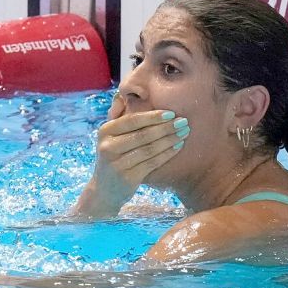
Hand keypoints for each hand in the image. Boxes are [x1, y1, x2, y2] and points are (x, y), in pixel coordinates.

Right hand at [70, 93, 189, 218]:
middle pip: (143, 134)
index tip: (171, 113)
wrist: (104, 190)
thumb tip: (132, 97)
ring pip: (149, 149)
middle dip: (166, 128)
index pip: (132, 120)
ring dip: (169, 140)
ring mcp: (117, 163)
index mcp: (105, 131)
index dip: (153, 116)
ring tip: (184, 133)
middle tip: (183, 122)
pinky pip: (152, 163)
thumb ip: (121, 118)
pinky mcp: (127, 178)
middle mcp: (108, 146)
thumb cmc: (114, 158)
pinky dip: (166, 154)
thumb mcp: (111, 137)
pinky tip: (177, 147)